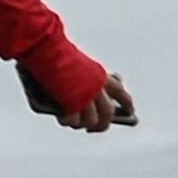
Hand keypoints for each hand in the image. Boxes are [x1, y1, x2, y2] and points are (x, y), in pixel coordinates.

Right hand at [22, 56, 138, 131]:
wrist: (48, 50)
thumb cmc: (58, 52)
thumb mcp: (79, 65)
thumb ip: (85, 82)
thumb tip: (84, 103)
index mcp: (102, 76)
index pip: (121, 94)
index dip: (127, 104)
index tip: (130, 112)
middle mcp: (97, 89)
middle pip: (107, 114)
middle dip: (103, 124)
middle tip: (97, 127)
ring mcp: (85, 97)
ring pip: (91, 121)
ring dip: (83, 124)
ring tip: (76, 123)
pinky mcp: (71, 104)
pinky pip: (74, 120)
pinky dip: (68, 121)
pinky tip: (64, 118)